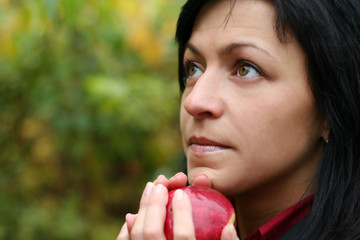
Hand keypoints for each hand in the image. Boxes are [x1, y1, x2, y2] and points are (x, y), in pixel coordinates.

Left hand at [116, 173, 238, 239]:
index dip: (183, 213)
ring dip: (142, 209)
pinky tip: (132, 216)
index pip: (184, 238)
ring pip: (137, 236)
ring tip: (150, 188)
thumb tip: (228, 225)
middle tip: (162, 183)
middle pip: (153, 233)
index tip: (182, 193)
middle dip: (156, 204)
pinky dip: (127, 232)